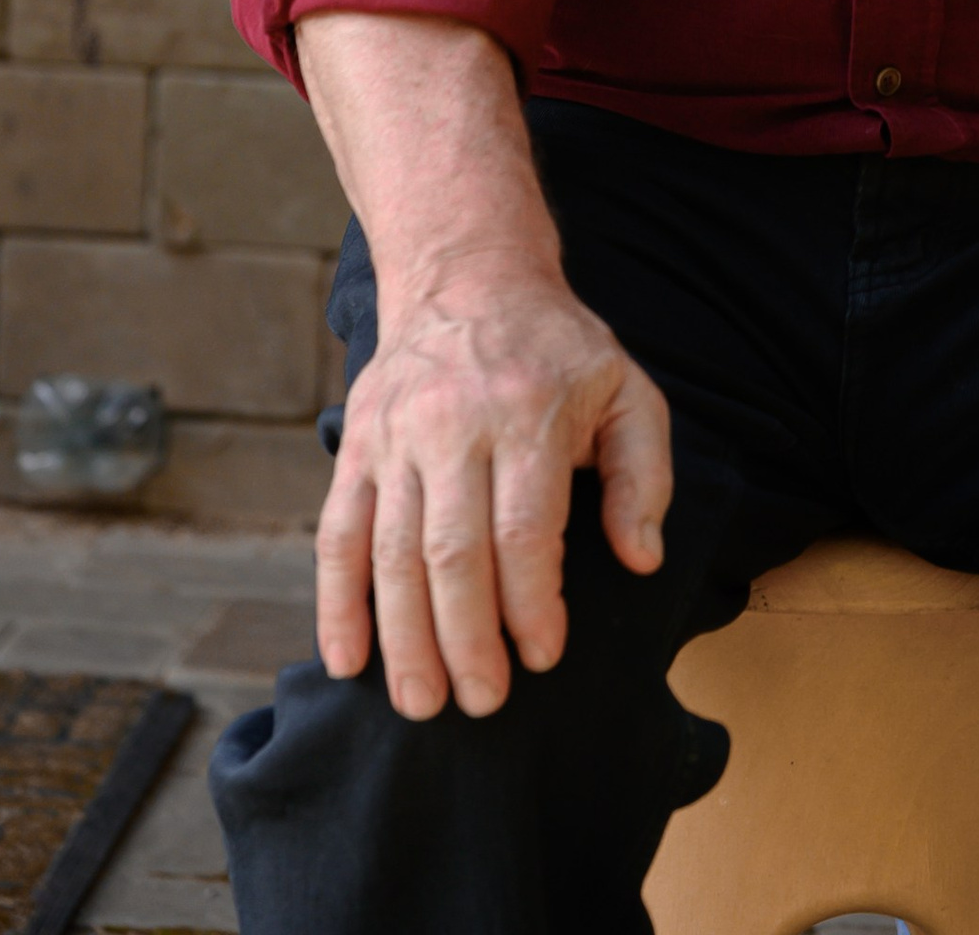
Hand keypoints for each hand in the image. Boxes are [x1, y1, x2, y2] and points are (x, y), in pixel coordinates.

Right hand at [316, 258, 671, 721]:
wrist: (468, 274)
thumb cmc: (557, 349)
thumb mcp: (625, 389)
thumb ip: (643, 474)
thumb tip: (640, 558)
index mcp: (528, 411)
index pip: (524, 528)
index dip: (532, 603)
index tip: (543, 656)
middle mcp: (453, 423)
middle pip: (452, 552)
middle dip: (466, 640)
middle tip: (481, 703)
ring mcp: (396, 436)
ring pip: (391, 553)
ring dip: (403, 639)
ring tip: (421, 704)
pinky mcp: (356, 445)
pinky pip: (338, 534)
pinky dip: (336, 602)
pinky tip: (345, 661)